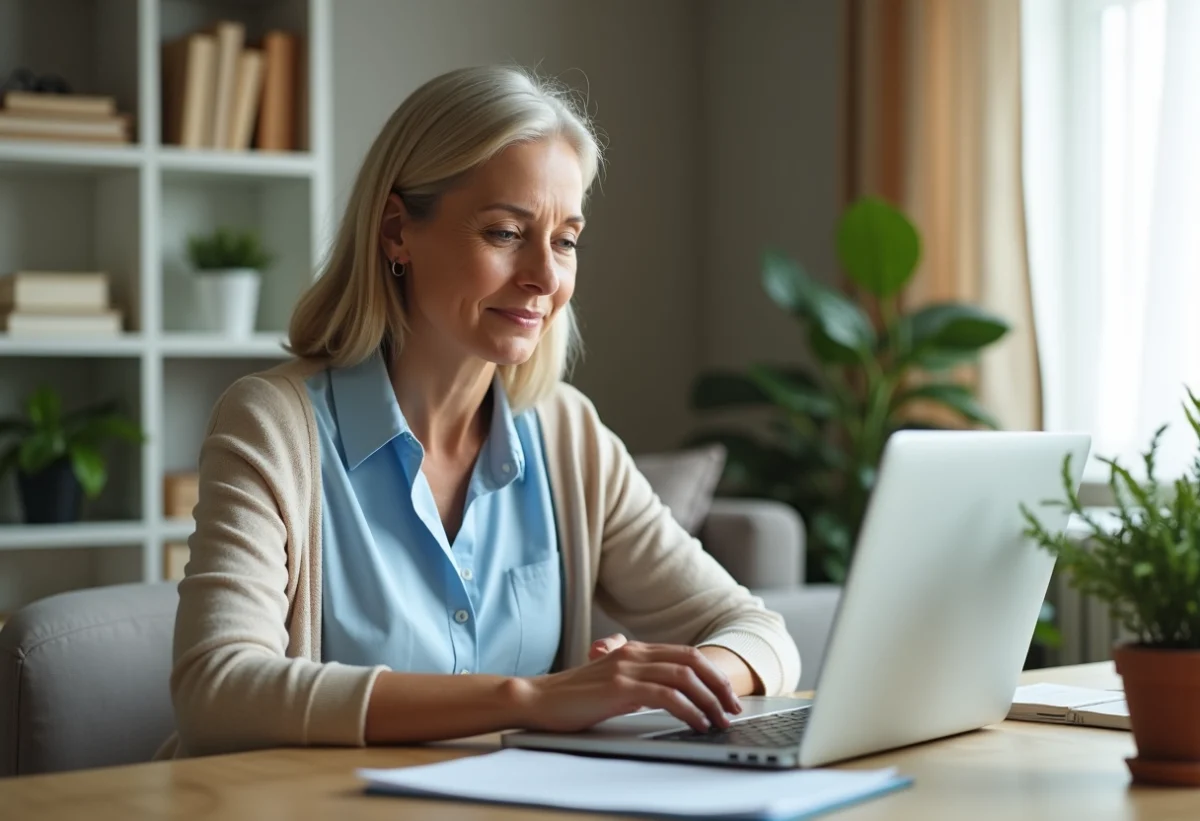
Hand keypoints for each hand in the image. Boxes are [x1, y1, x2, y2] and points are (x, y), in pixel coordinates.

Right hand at [515, 634, 742, 733]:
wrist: (537, 699)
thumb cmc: (572, 696)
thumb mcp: (610, 680)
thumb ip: (635, 678)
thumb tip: (666, 694)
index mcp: (634, 650)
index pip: (686, 654)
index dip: (712, 673)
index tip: (727, 696)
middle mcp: (634, 653)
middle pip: (692, 661)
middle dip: (719, 685)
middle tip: (733, 708)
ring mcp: (627, 668)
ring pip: (684, 677)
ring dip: (709, 700)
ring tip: (720, 720)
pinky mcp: (620, 688)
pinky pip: (666, 696)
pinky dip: (689, 710)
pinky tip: (697, 723)